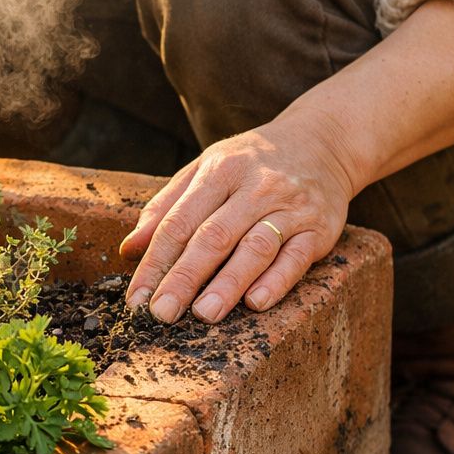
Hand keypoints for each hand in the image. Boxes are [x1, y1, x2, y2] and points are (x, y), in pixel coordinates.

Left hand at [119, 112, 356, 322]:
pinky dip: (277, 280)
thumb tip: (129, 249)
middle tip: (162, 312)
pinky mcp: (319, 227)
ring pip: (255, 248)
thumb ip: (166, 206)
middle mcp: (255, 187)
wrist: (324, 140)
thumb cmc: (251, 162)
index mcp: (219, 170)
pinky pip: (296, 257)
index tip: (137, 297)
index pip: (179, 222)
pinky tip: (256, 302)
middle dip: (184, 278)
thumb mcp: (205, 168)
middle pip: (213, 237)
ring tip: (204, 313)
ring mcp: (290, 207)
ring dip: (228, 283)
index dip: (155, 262)